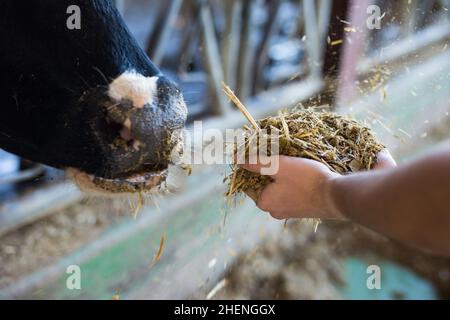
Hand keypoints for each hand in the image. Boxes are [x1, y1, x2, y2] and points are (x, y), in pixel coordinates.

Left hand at [241, 150, 395, 219]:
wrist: (338, 197)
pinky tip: (301, 172)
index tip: (256, 153)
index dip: (250, 166)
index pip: (248, 183)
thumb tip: (236, 159)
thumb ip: (256, 163)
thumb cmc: (307, 180)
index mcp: (264, 202)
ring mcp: (289, 212)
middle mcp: (274, 210)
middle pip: (263, 186)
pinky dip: (292, 183)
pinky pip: (291, 193)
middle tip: (274, 154)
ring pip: (278, 189)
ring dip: (280, 175)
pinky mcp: (303, 210)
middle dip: (267, 170)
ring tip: (289, 160)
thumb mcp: (279, 166)